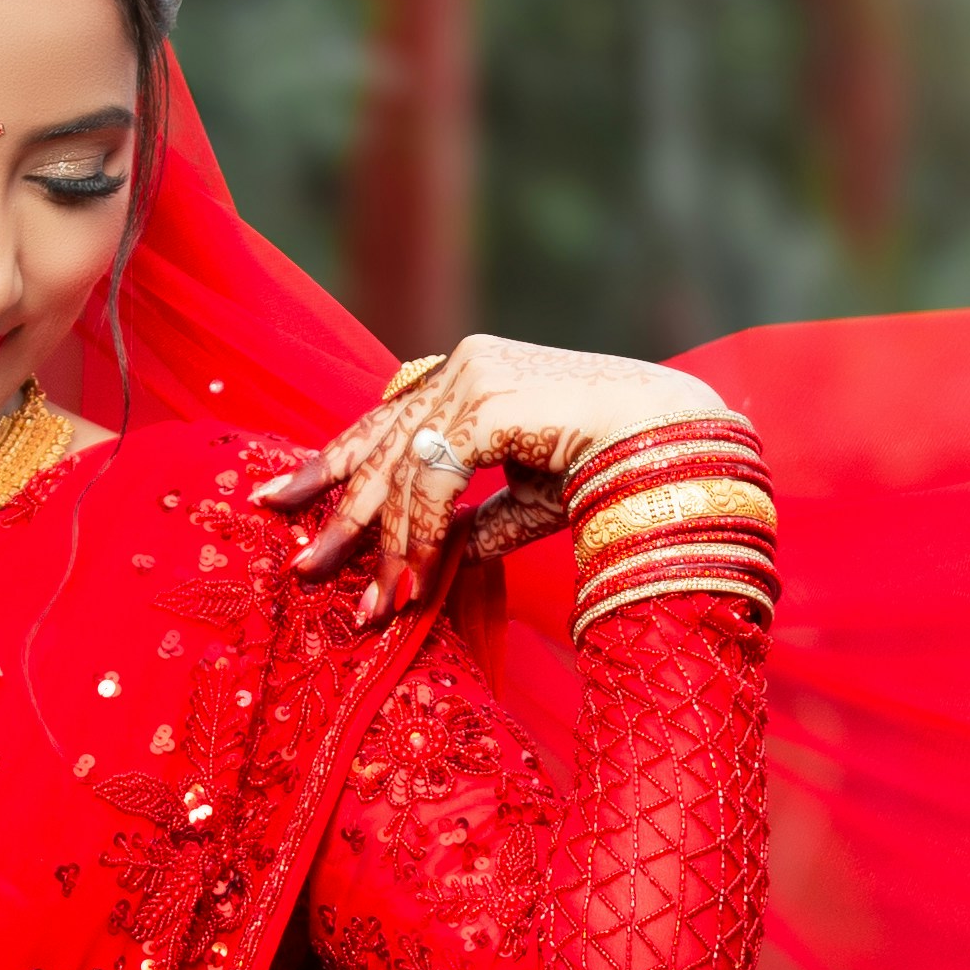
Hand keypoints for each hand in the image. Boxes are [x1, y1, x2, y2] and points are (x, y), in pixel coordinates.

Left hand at [270, 337, 730, 622]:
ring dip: (385, 547)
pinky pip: (434, 481)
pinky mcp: (490, 400)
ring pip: (403, 471)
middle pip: (379, 444)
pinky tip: (411, 583)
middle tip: (302, 564)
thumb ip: (475, 522)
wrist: (682, 441)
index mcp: (469, 375)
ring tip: (368, 604)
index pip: (385, 420)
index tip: (288, 500)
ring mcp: (475, 376)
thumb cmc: (617, 466)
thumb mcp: (527, 500)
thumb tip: (430, 564)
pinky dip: (420, 536)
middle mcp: (463, 365)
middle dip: (337, 511)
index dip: (336, 464)